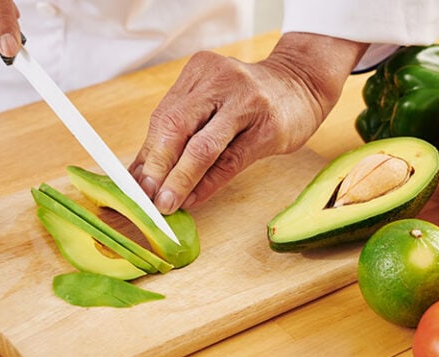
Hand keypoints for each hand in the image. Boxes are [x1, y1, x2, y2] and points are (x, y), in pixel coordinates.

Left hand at [129, 32, 368, 213]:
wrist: (302, 84)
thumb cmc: (251, 99)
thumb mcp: (213, 103)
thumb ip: (179, 133)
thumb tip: (143, 174)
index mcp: (200, 71)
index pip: (164, 117)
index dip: (147, 155)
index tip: (135, 185)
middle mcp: (220, 81)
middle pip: (177, 127)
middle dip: (158, 167)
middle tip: (147, 198)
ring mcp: (247, 102)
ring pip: (203, 147)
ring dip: (181, 180)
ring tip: (167, 204)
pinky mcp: (268, 127)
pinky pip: (231, 161)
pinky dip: (209, 184)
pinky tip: (195, 199)